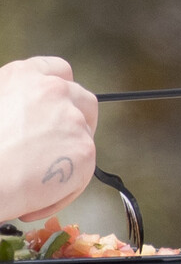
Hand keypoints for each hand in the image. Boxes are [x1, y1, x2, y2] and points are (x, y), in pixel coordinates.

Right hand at [0, 57, 97, 222]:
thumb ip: (14, 103)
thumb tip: (24, 118)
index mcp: (23, 76)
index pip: (58, 70)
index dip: (62, 91)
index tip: (60, 106)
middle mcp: (52, 91)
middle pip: (83, 101)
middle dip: (78, 122)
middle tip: (57, 147)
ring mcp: (72, 119)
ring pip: (85, 139)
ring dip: (67, 158)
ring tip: (35, 177)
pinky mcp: (85, 149)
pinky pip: (84, 171)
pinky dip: (66, 186)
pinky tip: (38, 193)